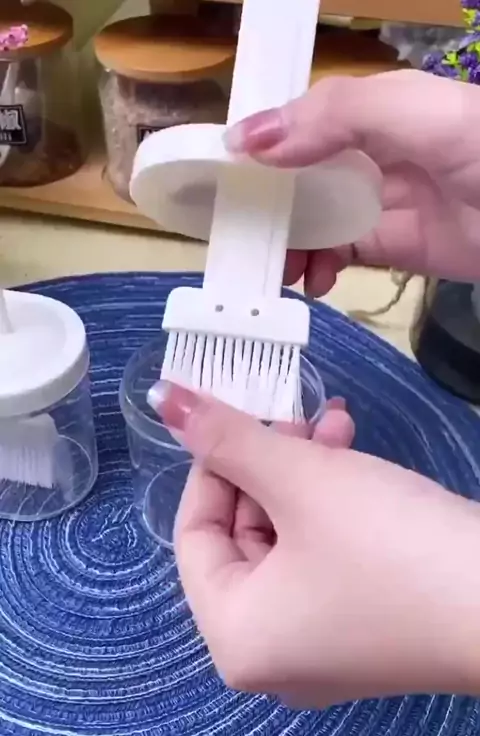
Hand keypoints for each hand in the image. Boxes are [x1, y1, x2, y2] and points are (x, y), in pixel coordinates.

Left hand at [151, 382, 479, 708]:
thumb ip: (225, 437)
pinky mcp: (367, 622)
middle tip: (291, 416)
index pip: (193, 535)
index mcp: (238, 637)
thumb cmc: (389, 544)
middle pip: (245, 534)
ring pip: (290, 536)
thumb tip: (163, 398)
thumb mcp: (299, 479)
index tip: (231, 418)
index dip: (209, 467)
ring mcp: (324, 642)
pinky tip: (355, 450)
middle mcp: (273, 653)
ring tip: (335, 422)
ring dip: (307, 472)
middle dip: (269, 463)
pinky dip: (335, 502)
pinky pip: (327, 554)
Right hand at [225, 70, 479, 295]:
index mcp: (372, 112)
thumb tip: (248, 141)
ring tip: (274, 269)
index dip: (261, 143)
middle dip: (268, 204)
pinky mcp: (395, 246)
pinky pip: (344, 255)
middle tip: (237, 234)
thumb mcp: (414, 113)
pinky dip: (321, 270)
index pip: (300, 123)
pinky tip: (312, 282)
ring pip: (317, 221)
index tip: (218, 173)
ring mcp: (382, 202)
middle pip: (301, 177)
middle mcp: (372, 154)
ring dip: (289, 244)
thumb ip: (335, 116)